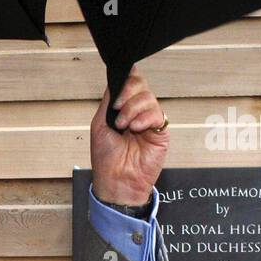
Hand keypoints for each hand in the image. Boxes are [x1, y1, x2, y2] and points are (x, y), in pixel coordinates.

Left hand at [90, 68, 169, 205]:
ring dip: (133, 108)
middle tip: (118, 107)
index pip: (130, 84)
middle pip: (141, 85)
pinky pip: (158, 114)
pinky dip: (145, 118)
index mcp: (122, 109)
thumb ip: (108, 102)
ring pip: (148, 97)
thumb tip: (114, 81)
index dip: (126, 80)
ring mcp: (149, 121)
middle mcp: (136, 112)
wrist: (116, 180)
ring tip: (124, 125)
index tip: (117, 91)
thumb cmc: (106, 158)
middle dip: (128, 92)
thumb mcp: (99, 124)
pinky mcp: (160, 131)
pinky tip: (136, 128)